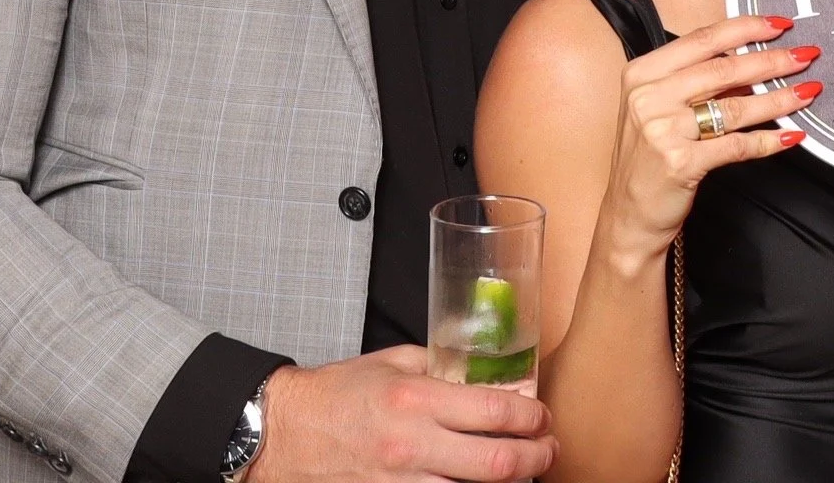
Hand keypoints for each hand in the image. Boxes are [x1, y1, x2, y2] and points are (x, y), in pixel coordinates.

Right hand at [251, 349, 556, 482]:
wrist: (285, 435)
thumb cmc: (339, 394)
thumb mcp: (397, 362)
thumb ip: (445, 368)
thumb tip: (490, 374)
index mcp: (416, 401)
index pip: (494, 412)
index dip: (532, 417)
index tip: (543, 416)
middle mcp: (411, 447)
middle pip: (495, 464)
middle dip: (535, 458)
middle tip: (549, 450)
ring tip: (524, 470)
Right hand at [596, 14, 816, 269]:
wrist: (627, 217)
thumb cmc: (649, 157)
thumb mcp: (658, 107)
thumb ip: (694, 80)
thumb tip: (754, 58)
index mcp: (643, 73)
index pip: (703, 39)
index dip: (746, 28)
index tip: (781, 24)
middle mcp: (649, 96)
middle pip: (723, 69)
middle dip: (772, 60)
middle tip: (806, 55)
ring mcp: (662, 130)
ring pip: (735, 106)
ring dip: (778, 98)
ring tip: (809, 91)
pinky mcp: (679, 163)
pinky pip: (736, 145)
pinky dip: (768, 140)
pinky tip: (793, 135)